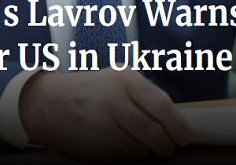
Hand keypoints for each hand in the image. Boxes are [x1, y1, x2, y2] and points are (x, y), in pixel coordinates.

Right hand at [19, 68, 190, 159]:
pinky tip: (122, 142)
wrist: (50, 105)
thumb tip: (174, 118)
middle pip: (155, 134)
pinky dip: (130, 154)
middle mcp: (116, 103)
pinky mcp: (98, 148)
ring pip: (142, 149)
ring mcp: (106, 128)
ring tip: (141, 139)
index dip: (178, 125)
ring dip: (148, 150)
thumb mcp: (117, 78)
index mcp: (124, 81)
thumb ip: (144, 94)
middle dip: (167, 144)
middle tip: (169, 144)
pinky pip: (125, 158)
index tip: (185, 135)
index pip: (162, 106)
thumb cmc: (91, 89)